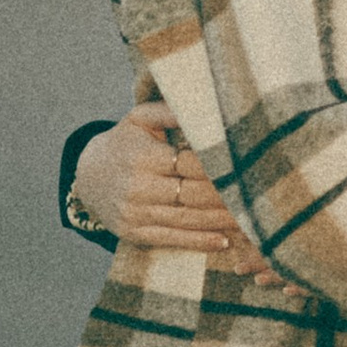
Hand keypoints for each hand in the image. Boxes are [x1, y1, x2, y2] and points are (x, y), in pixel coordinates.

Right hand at [79, 109, 272, 277]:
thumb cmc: (124, 142)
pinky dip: (198, 242)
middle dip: (226, 196)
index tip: (248, 166)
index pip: (190, 163)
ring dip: (219, 222)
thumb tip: (203, 104)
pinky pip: (171, 239)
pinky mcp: (134, 234)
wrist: (86, 176)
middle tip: (260, 195)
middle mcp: (138, 188)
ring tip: (252, 220)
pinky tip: (223, 242)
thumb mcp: (139, 119)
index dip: (219, 167)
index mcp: (143, 157)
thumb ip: (169, 111)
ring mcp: (135, 214)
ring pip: (186, 219)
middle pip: (191, 194)